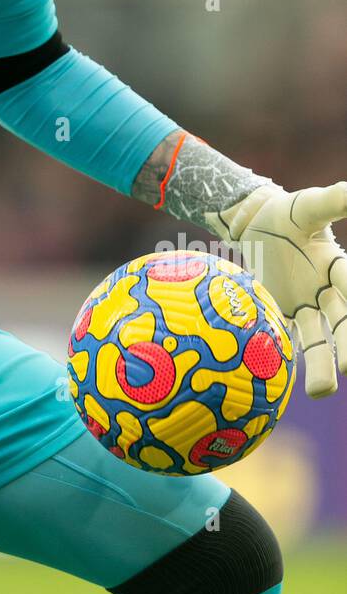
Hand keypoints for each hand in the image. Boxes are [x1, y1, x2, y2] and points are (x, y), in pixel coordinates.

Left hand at [205, 182, 346, 396]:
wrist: (256, 221)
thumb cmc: (288, 213)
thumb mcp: (309, 205)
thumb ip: (334, 201)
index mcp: (337, 266)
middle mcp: (325, 291)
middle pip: (342, 320)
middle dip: (346, 342)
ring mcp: (302, 305)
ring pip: (316, 339)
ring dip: (321, 363)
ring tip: (320, 392)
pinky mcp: (278, 312)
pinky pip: (281, 336)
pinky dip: (281, 355)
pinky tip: (280, 380)